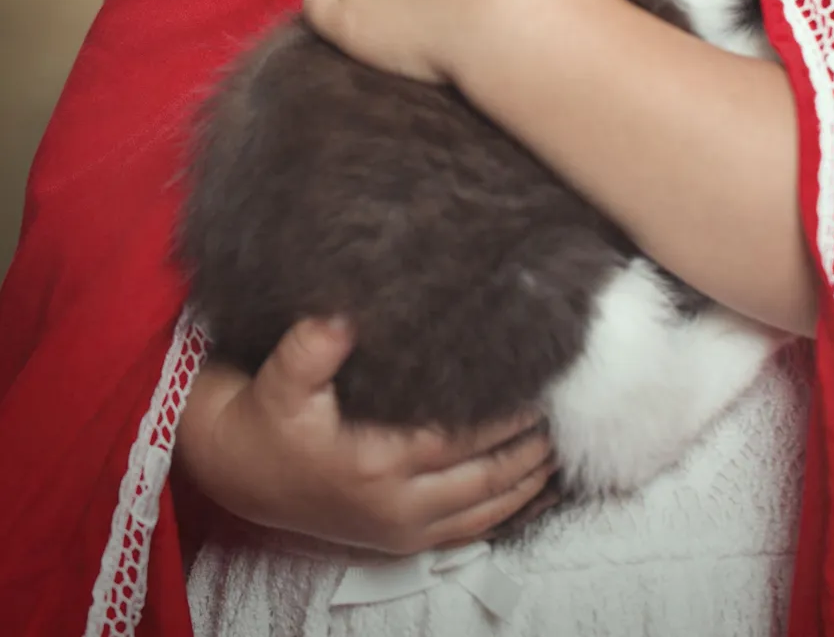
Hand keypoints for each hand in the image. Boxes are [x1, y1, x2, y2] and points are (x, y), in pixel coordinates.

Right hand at [175, 317, 558, 552]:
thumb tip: (341, 316)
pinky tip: (537, 488)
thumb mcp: (280, 378)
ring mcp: (402, 526)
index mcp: (375, 459)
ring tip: (565, 441)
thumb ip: (312, 347)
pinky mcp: (402, 540)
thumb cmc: (269, 418)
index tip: (542, 377)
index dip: (507, 409)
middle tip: (570, 408)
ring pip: (487, 506)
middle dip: (532, 444)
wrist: (240, 472)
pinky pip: (470, 532)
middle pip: (487, 473)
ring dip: (530, 478)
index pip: (461, 433)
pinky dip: (510, 511)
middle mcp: (396, 501)